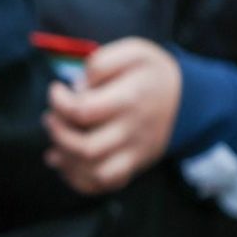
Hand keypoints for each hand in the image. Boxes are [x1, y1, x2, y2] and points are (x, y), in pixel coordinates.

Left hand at [43, 37, 180, 194]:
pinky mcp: (131, 166)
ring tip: (56, 142)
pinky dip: (78, 179)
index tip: (57, 90)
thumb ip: (102, 63)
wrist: (184, 100)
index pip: (83, 111)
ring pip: (93, 173)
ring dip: (65, 159)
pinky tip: (66, 161)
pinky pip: (103, 185)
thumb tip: (78, 87)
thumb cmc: (150, 73)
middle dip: (57, 133)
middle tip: (51, 117)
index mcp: (129, 100)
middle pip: (85, 148)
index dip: (59, 102)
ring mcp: (133, 153)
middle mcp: (131, 131)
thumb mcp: (134, 52)